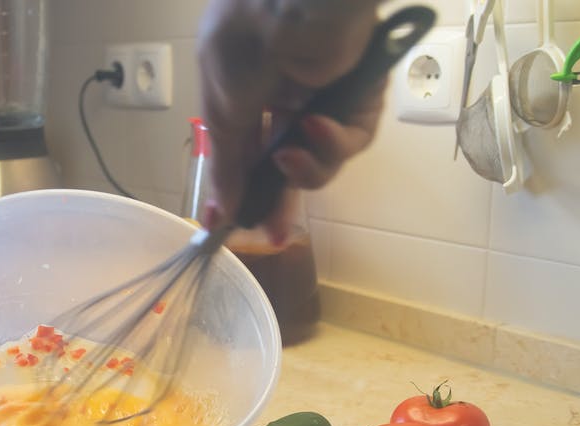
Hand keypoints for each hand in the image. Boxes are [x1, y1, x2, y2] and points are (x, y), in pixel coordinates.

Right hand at [198, 0, 382, 242]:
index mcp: (242, 90)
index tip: (229, 227)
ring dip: (305, 169)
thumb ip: (226, 161)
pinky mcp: (359, 99)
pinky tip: (315, 125)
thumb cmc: (248, 38)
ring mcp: (322, 99)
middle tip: (272, 232)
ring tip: (289, 157)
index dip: (238, 189)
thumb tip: (220, 212)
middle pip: (284, 164)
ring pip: (319, 160)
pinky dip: (332, 142)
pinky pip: (349, 139)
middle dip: (278, 199)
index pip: (243, 151)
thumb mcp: (225, 106)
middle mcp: (281, 97)